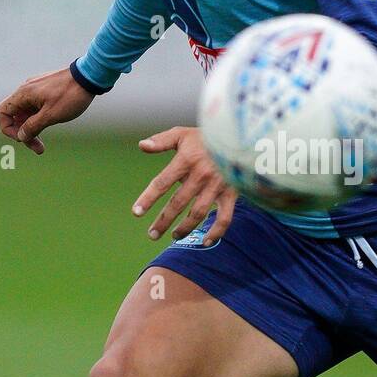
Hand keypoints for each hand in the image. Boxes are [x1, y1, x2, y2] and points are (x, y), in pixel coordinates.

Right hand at [0, 67, 92, 154]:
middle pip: (15, 115)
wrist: (90, 77)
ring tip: (42, 146)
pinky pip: (36, 108)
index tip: (23, 138)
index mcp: (24, 94)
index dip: (8, 128)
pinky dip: (39, 119)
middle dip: (23, 133)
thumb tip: (21, 136)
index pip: (2, 112)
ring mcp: (37, 90)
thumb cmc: (71, 95)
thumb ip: (33, 126)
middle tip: (39, 149)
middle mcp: (27, 90)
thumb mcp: (51, 115)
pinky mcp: (46, 91)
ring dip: (32, 129)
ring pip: (26, 113)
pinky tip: (50, 126)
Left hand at [132, 126, 236, 243]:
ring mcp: (217, 185)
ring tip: (174, 236)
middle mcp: (200, 174)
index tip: (136, 212)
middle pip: (178, 203)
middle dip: (163, 220)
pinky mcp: (231, 193)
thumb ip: (161, 141)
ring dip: (184, 228)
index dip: (148, 198)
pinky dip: (216, 232)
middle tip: (152, 234)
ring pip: (198, 213)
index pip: (162, 182)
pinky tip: (206, 242)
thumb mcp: (182, 133)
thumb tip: (142, 146)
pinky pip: (224, 217)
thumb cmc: (205, 136)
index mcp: (186, 160)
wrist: (240, 137)